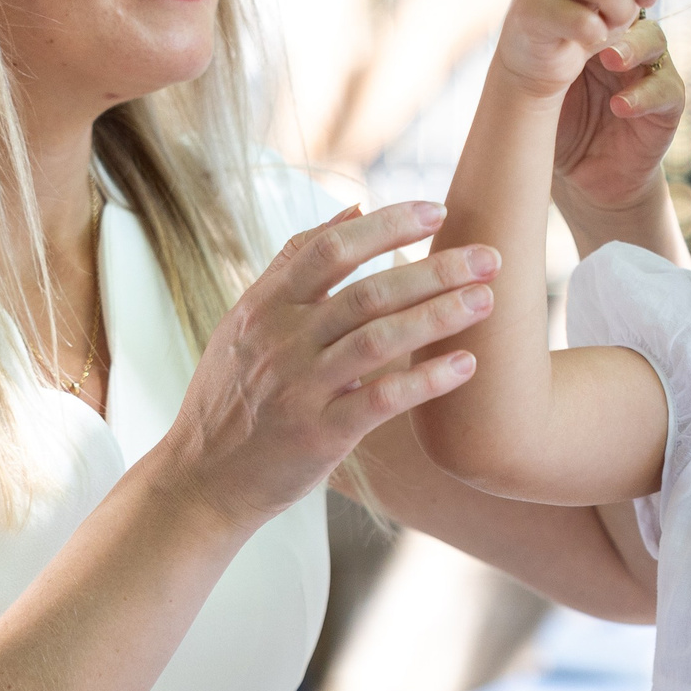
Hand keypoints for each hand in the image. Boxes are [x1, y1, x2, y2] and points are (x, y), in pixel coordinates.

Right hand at [159, 201, 502, 529]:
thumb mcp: (245, 321)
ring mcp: (299, 388)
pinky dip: (427, 379)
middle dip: (436, 270)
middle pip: (369, 292)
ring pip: (379, 339)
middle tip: (489, 257)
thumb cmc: (231, 395)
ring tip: (487, 301)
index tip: (437, 211)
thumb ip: (294, 263)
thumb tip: (353, 210)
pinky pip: (382, 400)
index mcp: (265, 306)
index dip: (388, 225)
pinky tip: (466, 365)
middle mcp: (281, 341)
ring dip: (439, 316)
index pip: (332, 250)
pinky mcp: (319, 435)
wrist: (201, 480)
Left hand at [553, 14, 685, 213]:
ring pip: (655, 43)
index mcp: (598, 34)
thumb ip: (545, 52)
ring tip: (610, 61)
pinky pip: (667, 91)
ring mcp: (649, 74)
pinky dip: (645, 96)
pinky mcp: (666, 108)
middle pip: (633, 10)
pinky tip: (621, 106)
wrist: (580, 179)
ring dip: (634, 48)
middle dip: (618, 12)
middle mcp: (627, 47)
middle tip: (596, 21)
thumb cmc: (559, 125)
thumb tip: (523, 10)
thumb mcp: (544, 86)